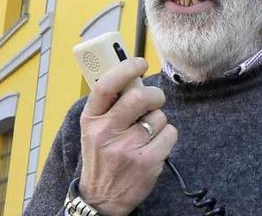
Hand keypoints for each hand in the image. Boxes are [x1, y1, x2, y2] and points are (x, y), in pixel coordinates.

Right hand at [78, 57, 177, 215]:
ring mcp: (127, 148)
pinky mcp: (147, 161)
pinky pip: (170, 133)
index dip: (125, 68)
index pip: (106, 86)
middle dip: (154, 94)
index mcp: (91, 120)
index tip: (140, 62)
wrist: (102, 198)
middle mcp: (106, 133)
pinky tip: (154, 146)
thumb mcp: (94, 129)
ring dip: (159, 120)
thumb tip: (133, 77)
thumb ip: (110, 105)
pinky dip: (167, 136)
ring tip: (147, 133)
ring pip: (159, 116)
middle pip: (139, 97)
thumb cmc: (102, 157)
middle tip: (154, 99)